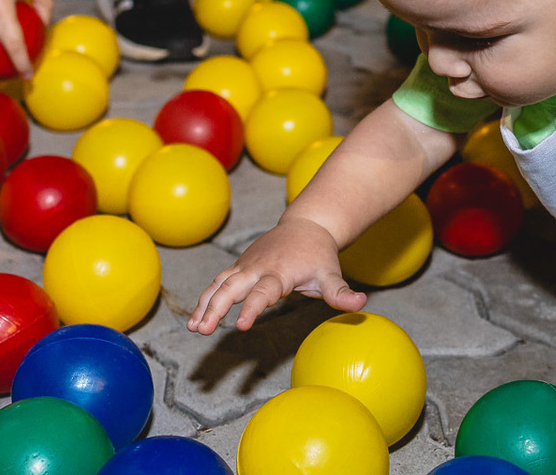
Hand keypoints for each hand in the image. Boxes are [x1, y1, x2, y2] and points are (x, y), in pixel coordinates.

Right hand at [187, 215, 366, 334]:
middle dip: (216, 309)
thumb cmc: (319, 254)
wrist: (307, 225)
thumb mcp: (331, 273)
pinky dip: (206, 297)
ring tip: (194, 328)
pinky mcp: (239, 266)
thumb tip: (361, 304)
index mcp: (280, 272)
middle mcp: (258, 268)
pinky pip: (218, 281)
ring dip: (205, 305)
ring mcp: (246, 265)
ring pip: (219, 284)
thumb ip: (341, 292)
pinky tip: (197, 317)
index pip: (263, 293)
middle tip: (203, 330)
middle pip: (231, 288)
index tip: (241, 326)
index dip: (253, 309)